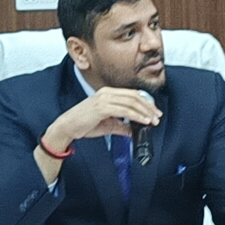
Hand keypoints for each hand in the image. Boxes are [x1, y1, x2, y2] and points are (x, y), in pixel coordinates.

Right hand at [42, 87, 160, 150]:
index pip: (132, 94)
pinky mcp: (102, 107)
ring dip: (145, 112)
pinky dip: (136, 116)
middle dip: (148, 107)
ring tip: (152, 121)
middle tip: (157, 117)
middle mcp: (106, 93)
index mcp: (107, 93)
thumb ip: (121, 126)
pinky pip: (124, 110)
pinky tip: (143, 121)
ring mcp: (104, 99)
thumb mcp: (107, 124)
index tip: (154, 112)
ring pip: (131, 102)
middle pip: (134, 96)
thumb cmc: (83, 124)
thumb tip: (134, 131)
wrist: (67, 127)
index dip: (146, 102)